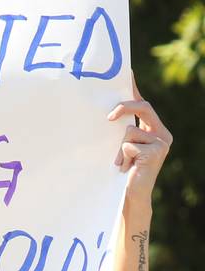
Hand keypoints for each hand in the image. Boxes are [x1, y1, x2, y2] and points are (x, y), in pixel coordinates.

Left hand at [107, 74, 171, 202]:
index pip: (144, 105)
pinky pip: (129, 145)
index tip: (127, 74)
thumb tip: (109, 114)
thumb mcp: (122, 148)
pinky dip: (122, 157)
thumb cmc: (123, 174)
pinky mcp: (155, 152)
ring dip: (119, 149)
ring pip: (129, 131)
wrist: (131, 197)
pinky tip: (126, 169)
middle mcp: (162, 134)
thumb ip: (122, 131)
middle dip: (124, 108)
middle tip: (109, 118)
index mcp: (155, 130)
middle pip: (143, 107)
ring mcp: (161, 142)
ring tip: (121, 165)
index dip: (134, 90)